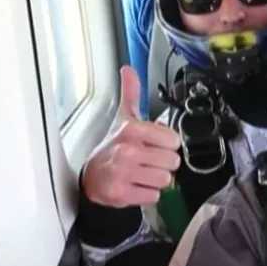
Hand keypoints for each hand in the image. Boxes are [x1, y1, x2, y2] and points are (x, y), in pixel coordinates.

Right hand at [80, 66, 181, 207]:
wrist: (92, 176)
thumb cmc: (113, 147)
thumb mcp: (123, 118)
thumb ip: (131, 94)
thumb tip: (128, 69)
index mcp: (132, 130)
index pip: (174, 140)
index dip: (168, 145)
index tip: (155, 145)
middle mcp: (128, 150)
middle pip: (172, 162)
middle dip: (163, 164)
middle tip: (148, 161)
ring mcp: (124, 173)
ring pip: (165, 180)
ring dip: (157, 180)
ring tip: (143, 174)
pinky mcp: (121, 193)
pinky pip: (154, 196)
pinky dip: (148, 194)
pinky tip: (137, 186)